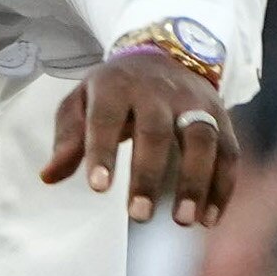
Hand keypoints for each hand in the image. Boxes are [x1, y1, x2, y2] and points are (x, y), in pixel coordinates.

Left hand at [43, 42, 239, 226]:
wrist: (166, 54)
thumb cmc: (115, 91)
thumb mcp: (83, 101)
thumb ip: (68, 138)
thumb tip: (49, 176)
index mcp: (117, 86)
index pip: (107, 119)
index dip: (102, 152)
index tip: (98, 188)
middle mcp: (159, 91)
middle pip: (157, 131)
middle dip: (148, 175)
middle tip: (139, 215)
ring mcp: (195, 103)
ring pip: (201, 140)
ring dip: (195, 183)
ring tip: (183, 221)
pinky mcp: (221, 117)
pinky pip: (228, 152)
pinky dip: (222, 187)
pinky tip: (208, 219)